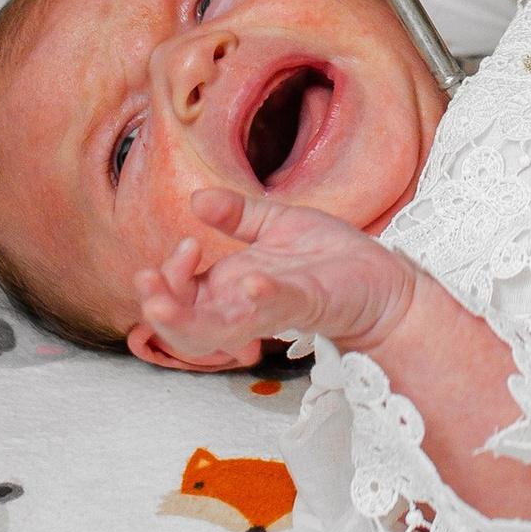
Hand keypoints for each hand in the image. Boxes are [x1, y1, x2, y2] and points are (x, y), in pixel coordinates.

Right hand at [132, 183, 417, 367]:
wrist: (383, 280)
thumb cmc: (330, 258)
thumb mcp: (277, 224)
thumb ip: (237, 215)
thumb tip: (196, 198)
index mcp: (232, 288)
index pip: (180, 297)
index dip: (168, 278)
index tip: (185, 245)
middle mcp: (244, 307)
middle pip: (186, 327)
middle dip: (159, 307)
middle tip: (147, 278)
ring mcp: (272, 309)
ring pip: (216, 332)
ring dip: (184, 319)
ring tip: (160, 303)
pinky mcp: (307, 303)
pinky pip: (275, 308)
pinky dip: (259, 299)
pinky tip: (250, 283)